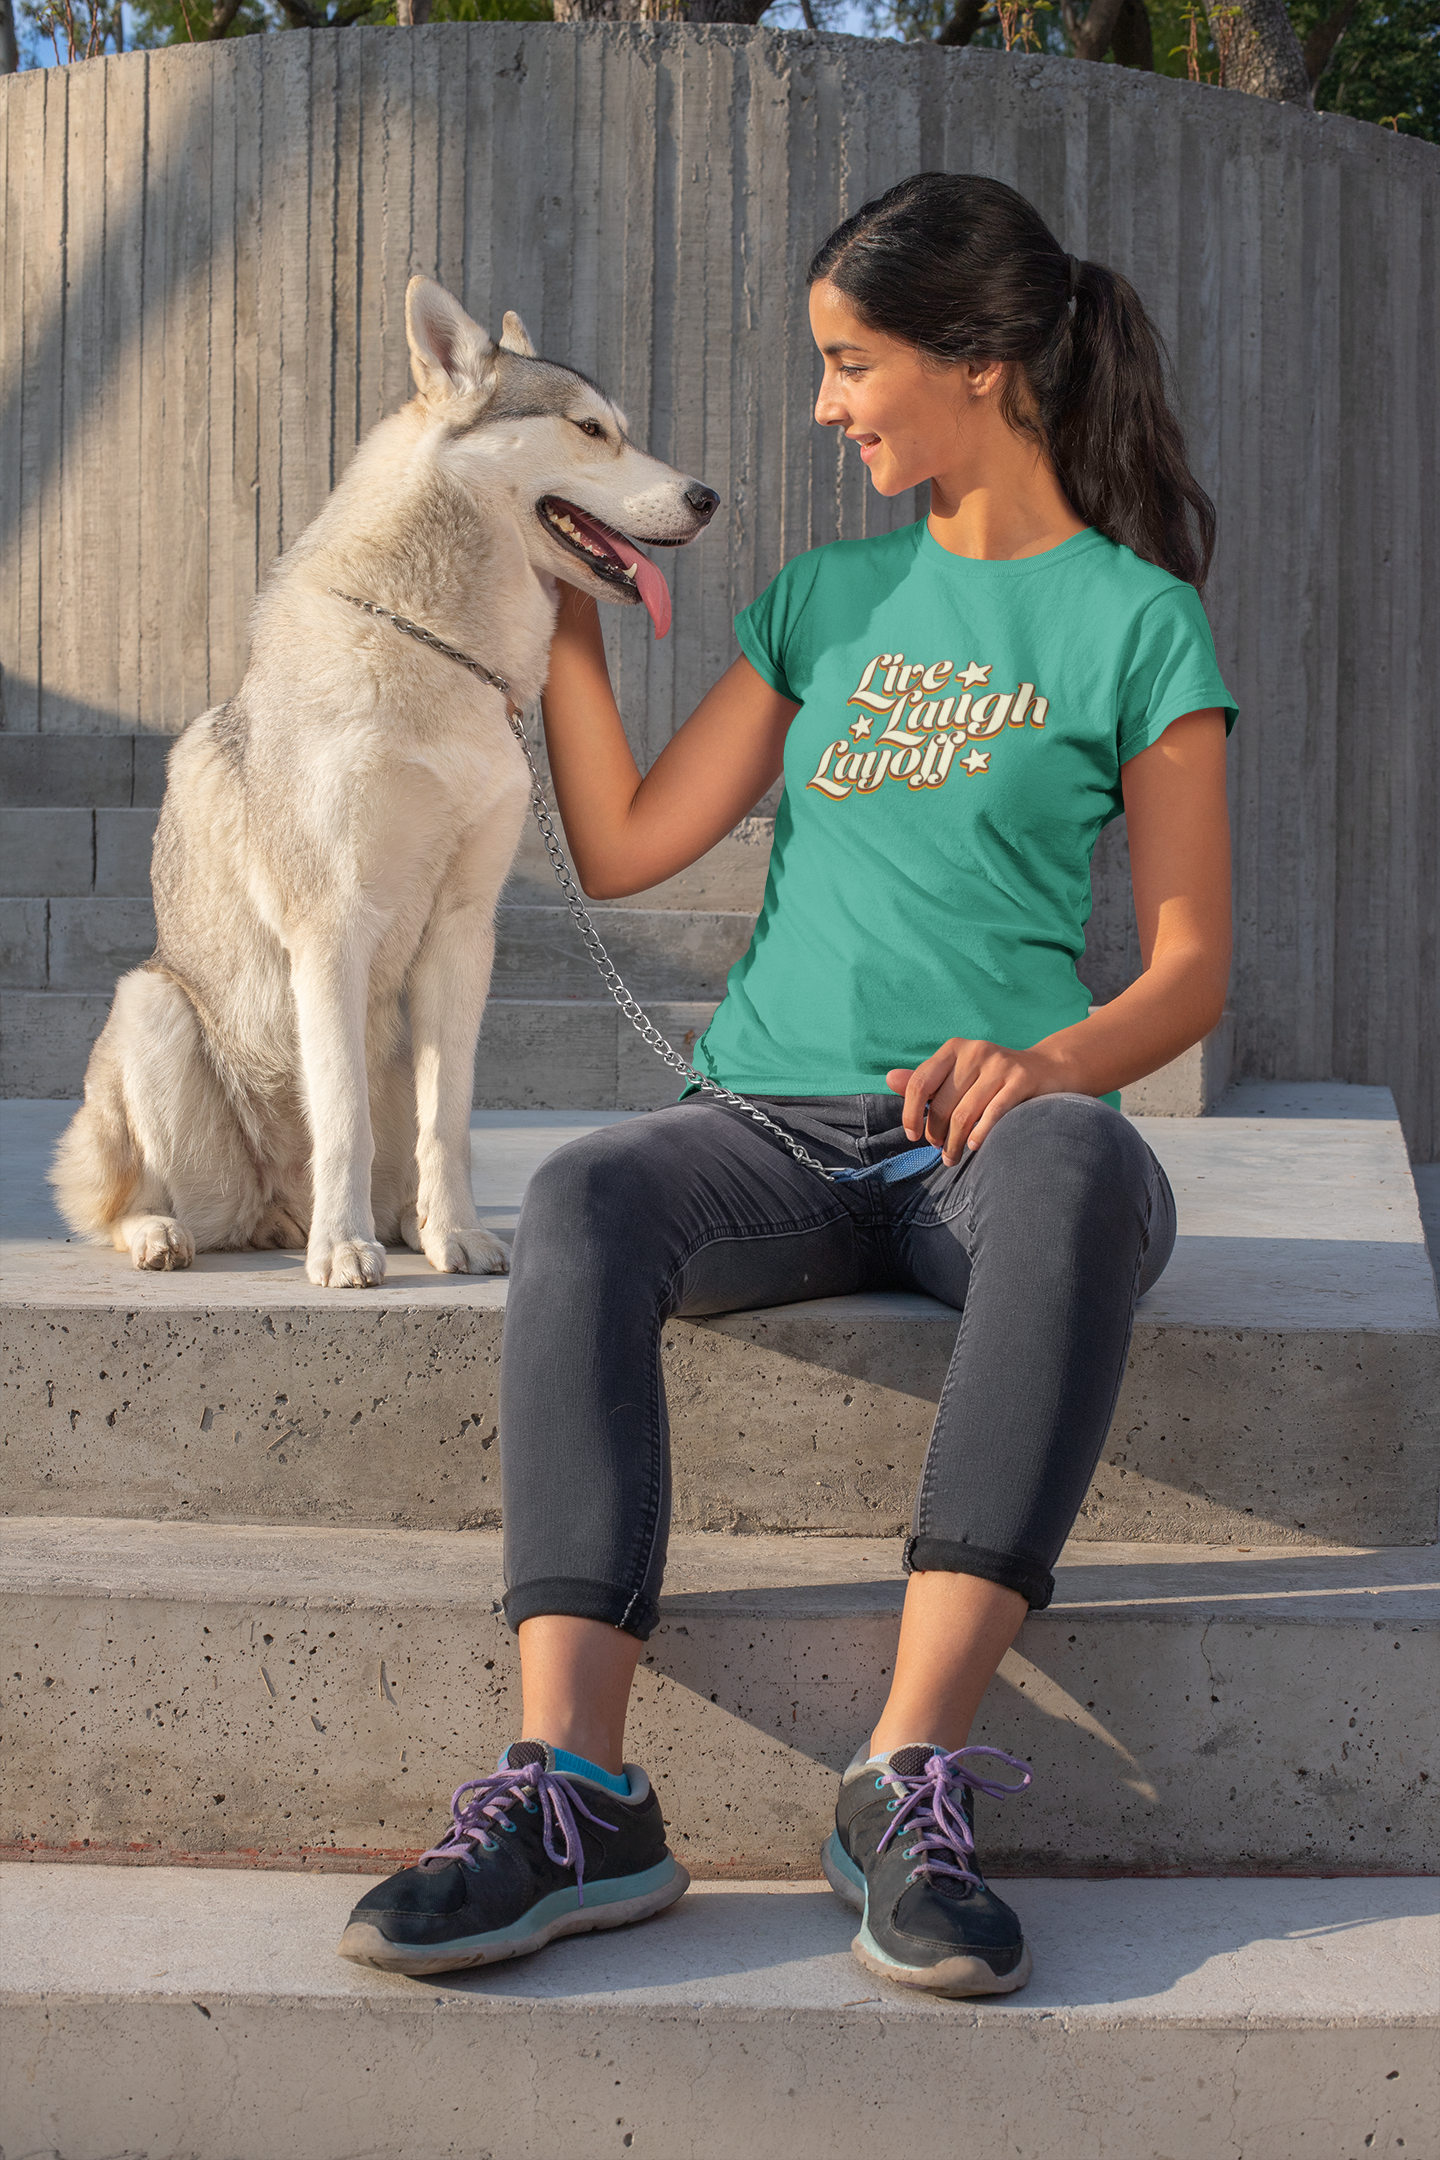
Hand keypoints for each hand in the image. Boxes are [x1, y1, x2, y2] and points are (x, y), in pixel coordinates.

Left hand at [887, 1038, 1072, 1162]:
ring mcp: (999, 1064)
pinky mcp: (1021, 1079)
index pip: (920, 1083)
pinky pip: (993, 1114)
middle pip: (942, 1105)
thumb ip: (926, 1081)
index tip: (913, 1136)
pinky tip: (975, 1147)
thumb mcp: (958, 1074)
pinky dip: (980, 1134)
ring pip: (964, 1114)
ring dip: (956, 1144)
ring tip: (953, 1157)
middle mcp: (975, 1052)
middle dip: (937, 1135)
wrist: (1047, 1070)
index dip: (911, 1114)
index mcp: (954, 1049)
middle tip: (940, 1150)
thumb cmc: (992, 1078)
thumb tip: (889, 1079)